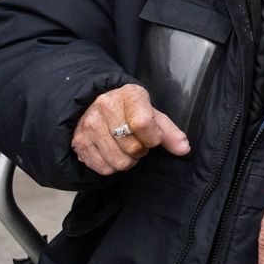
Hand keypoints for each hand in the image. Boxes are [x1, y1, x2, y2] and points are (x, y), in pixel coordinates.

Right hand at [70, 83, 189, 175]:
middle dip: (141, 150)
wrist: (96, 106)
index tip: (153, 138)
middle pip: (132, 147)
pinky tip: (112, 152)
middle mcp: (105, 106)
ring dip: (128, 160)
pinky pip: (104, 169)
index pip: (143, 123)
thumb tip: (184, 149)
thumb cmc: (131, 111)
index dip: (153, 138)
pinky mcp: (79, 142)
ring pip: (118, 161)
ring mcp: (89, 124)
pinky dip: (112, 166)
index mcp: (129, 94)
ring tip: (126, 147)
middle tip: (138, 142)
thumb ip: (170, 132)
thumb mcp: (153, 114)